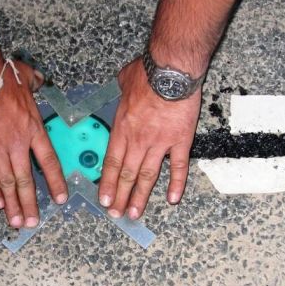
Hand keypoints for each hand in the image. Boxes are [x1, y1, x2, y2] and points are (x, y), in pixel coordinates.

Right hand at [0, 61, 67, 227]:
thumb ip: (37, 82)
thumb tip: (41, 80)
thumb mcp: (27, 78)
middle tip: (33, 222)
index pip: (48, 162)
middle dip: (30, 204)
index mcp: (33, 129)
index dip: (54, 183)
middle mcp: (18, 144)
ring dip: (12, 204)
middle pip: (26, 180)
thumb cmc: (3, 77)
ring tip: (16, 221)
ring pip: (7, 183)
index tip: (59, 199)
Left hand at [98, 57, 201, 218]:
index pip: (111, 162)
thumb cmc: (148, 73)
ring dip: (140, 197)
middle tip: (116, 214)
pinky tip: (173, 199)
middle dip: (119, 197)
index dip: (106, 183)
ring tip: (135, 213)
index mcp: (122, 128)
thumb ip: (122, 88)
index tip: (103, 199)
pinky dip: (176, 184)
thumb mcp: (125, 80)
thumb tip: (123, 84)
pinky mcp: (181, 140)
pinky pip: (179, 166)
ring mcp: (160, 143)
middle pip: (126, 174)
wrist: (171, 71)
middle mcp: (138, 140)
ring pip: (148, 176)